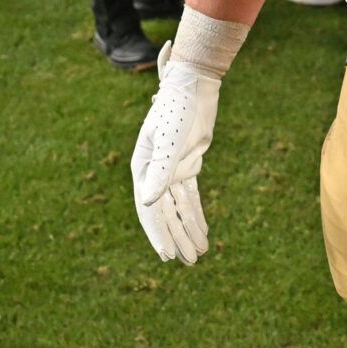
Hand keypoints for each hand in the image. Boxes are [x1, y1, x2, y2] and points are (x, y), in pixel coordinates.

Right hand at [132, 43, 220, 264]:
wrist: (194, 85)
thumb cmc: (177, 109)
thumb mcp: (169, 141)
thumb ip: (159, 170)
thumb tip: (148, 202)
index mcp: (143, 168)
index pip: (149, 209)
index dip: (158, 233)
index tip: (167, 255)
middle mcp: (154, 172)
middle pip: (166, 213)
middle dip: (177, 238)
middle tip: (189, 262)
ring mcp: (171, 169)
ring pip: (180, 208)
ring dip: (189, 230)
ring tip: (198, 255)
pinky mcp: (188, 164)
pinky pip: (191, 196)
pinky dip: (197, 214)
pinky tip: (204, 232)